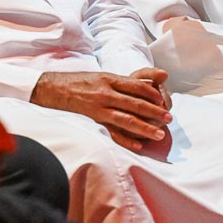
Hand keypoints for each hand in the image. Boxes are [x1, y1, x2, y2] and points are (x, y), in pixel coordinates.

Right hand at [30, 71, 171, 150]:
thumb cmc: (80, 82)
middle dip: (154, 112)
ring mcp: (98, 107)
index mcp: (109, 79)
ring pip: (126, 119)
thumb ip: (126, 81)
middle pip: (135, 103)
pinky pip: (111, 132)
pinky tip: (138, 146)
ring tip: (159, 134)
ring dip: (145, 127)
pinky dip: (125, 139)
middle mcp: (105, 92)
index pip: (136, 86)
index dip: (152, 94)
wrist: (53, 88)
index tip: (163, 101)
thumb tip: (156, 78)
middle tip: (169, 119)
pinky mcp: (92, 120)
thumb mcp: (102, 76)